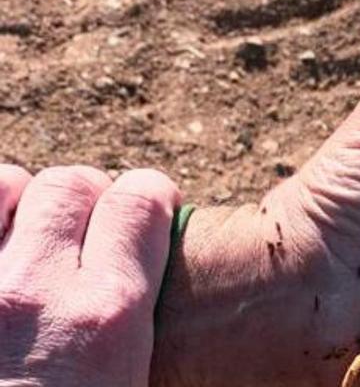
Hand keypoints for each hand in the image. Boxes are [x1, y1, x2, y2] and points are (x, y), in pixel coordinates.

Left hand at [0, 165, 179, 386]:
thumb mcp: (129, 381)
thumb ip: (135, 321)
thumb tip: (144, 280)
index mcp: (107, 316)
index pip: (140, 201)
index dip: (151, 196)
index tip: (153, 211)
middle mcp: (37, 292)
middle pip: (70, 184)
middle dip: (86, 196)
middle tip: (89, 228)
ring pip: (5, 186)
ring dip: (23, 199)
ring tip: (31, 231)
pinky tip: (1, 249)